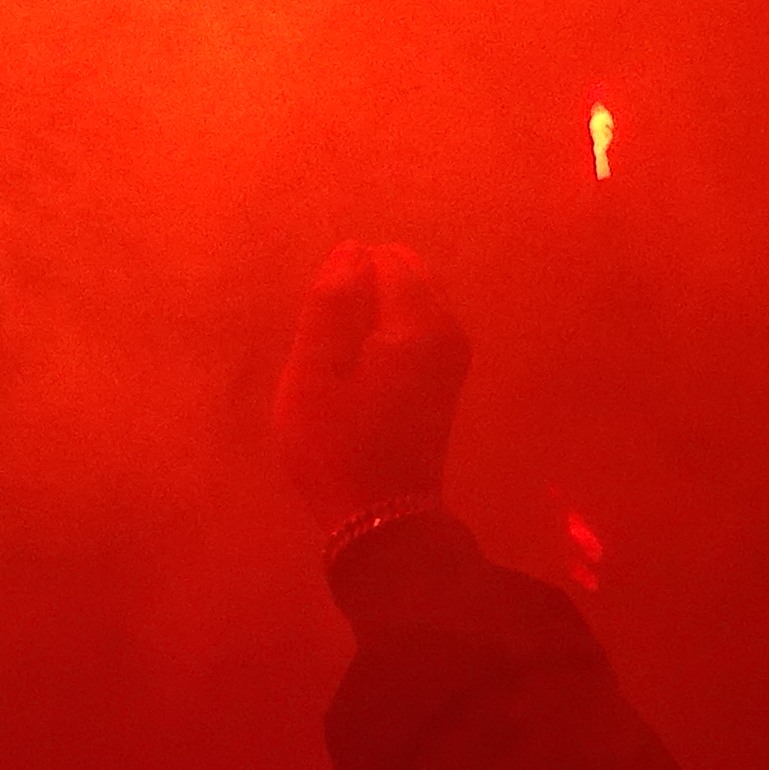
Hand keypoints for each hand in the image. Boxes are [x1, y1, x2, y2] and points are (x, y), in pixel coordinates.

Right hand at [274, 241, 473, 533]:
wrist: (380, 519)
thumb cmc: (335, 448)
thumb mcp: (313, 372)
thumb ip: (330, 303)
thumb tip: (351, 249)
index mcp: (419, 323)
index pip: (380, 260)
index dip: (341, 288)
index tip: (324, 337)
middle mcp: (449, 328)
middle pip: (404, 272)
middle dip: (363, 295)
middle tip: (333, 352)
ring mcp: (454, 354)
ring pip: (410, 299)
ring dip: (373, 317)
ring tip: (346, 366)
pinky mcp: (448, 376)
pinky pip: (416, 326)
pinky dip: (387, 336)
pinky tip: (363, 377)